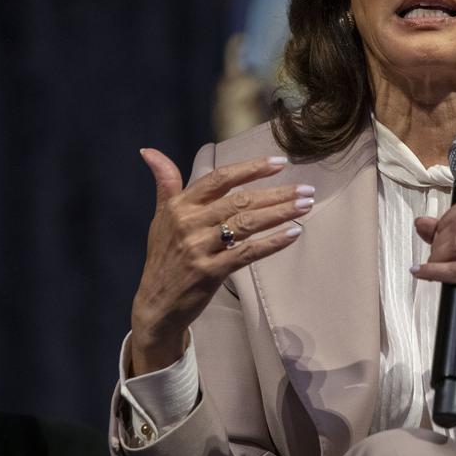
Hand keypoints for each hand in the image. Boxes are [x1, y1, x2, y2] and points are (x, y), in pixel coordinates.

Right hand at [130, 149, 311, 375]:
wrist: (155, 304)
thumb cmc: (163, 257)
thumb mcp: (161, 217)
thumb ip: (165, 183)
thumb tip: (149, 151)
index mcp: (180, 206)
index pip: (220, 179)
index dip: (251, 168)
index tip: (280, 163)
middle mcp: (188, 223)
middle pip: (240, 200)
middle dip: (278, 193)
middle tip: (306, 189)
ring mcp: (199, 248)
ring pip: (247, 223)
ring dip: (280, 213)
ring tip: (306, 206)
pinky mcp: (210, 271)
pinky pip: (247, 253)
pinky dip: (272, 242)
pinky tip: (293, 234)